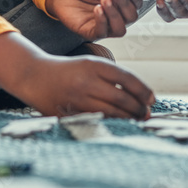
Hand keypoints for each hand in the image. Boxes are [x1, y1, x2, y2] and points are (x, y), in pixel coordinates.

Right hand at [0, 33, 154, 118]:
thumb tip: (139, 94)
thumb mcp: (91, 64)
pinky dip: (110, 123)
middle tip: (146, 113)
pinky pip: (96, 120)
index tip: (152, 99)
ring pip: (111, 112)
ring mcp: (77, 98)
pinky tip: (118, 124)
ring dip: (127, 118)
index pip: (127, 78)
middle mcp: (87, 81)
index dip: (143, 90)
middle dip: (138, 108)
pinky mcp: (69, 113)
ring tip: (136, 119)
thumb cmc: (69, 70)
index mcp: (94, 65)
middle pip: (121, 98)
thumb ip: (113, 76)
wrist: (35, 76)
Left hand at [46, 0, 145, 40]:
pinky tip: (97, 9)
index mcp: (123, 2)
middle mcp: (118, 16)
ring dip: (114, 14)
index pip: (137, 3)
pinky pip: (103, 32)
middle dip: (123, 3)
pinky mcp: (93, 33)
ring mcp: (106, 26)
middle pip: (131, 16)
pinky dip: (102, 20)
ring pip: (120, 28)